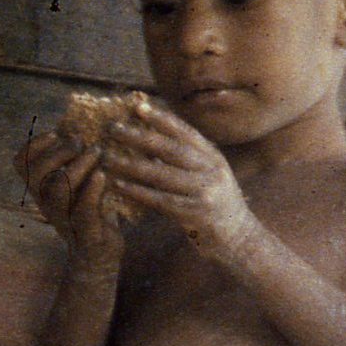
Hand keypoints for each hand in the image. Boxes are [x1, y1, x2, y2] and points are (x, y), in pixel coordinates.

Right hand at [15, 131, 123, 268]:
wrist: (99, 257)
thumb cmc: (92, 213)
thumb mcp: (79, 185)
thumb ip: (74, 162)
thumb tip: (82, 125)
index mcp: (40, 190)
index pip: (21, 163)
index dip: (34, 144)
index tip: (57, 131)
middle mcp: (46, 203)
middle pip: (37, 172)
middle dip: (58, 151)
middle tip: (82, 141)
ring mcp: (65, 219)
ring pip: (59, 189)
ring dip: (77, 166)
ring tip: (97, 152)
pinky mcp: (86, 233)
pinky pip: (82, 210)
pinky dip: (91, 190)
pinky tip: (102, 175)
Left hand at [100, 102, 258, 263]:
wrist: (239, 239)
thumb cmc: (215, 203)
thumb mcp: (209, 174)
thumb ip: (186, 158)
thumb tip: (149, 135)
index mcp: (214, 158)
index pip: (185, 132)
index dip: (161, 118)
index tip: (137, 106)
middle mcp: (212, 172)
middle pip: (171, 149)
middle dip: (139, 136)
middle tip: (111, 127)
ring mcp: (204, 193)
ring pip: (162, 174)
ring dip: (130, 164)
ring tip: (106, 157)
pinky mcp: (195, 214)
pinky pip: (160, 200)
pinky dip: (137, 192)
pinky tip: (118, 185)